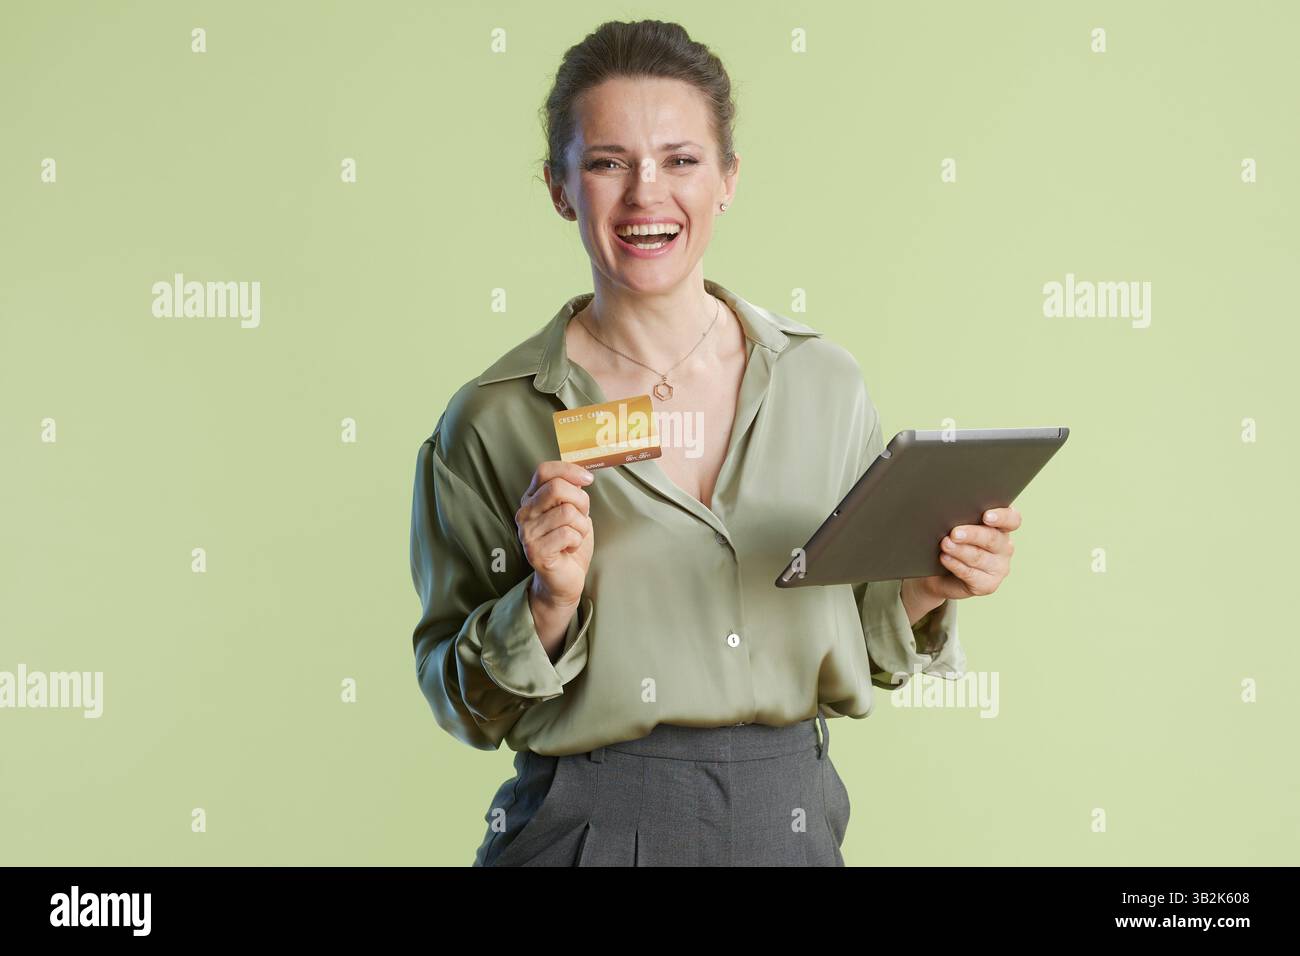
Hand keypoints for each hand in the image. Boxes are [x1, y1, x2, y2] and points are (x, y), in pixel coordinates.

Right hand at [515, 460, 595, 608]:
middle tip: (583, 516)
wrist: (565, 579)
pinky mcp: (535, 551)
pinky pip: (567, 533)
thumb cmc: (569, 543)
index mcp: (531, 499)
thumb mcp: (574, 511)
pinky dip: (577, 540)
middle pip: (556, 488)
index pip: (544, 471)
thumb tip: (582, 475)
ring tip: (576, 536)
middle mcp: (524, 513)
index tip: (588, 479)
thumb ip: (572, 492)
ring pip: (566, 512)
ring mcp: (527, 532)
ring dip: (581, 525)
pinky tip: (570, 548)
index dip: (569, 470)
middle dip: (581, 501)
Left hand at [915, 506, 1020, 603]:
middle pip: (992, 538)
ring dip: (960, 550)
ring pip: (979, 557)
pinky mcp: (988, 585)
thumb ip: (962, 519)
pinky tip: (945, 558)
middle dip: (972, 534)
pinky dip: (956, 565)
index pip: (1012, 519)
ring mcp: (999, 568)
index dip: (1002, 517)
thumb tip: (949, 513)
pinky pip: (971, 574)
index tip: (986, 516)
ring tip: (945, 544)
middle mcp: (1004, 547)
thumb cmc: (952, 543)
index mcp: (1002, 528)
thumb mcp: (959, 528)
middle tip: (954, 533)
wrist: (940, 574)